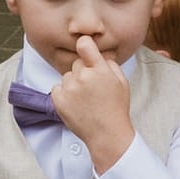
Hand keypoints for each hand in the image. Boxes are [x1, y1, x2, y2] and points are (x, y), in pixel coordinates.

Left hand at [51, 35, 134, 169]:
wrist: (107, 134)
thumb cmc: (116, 109)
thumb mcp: (122, 82)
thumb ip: (110, 64)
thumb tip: (98, 54)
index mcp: (100, 70)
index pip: (84, 44)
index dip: (84, 44)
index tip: (84, 47)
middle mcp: (83, 77)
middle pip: (77, 63)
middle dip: (83, 71)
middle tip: (92, 88)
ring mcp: (70, 89)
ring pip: (67, 76)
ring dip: (73, 84)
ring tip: (85, 99)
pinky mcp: (59, 100)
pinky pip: (57, 88)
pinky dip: (63, 94)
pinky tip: (75, 103)